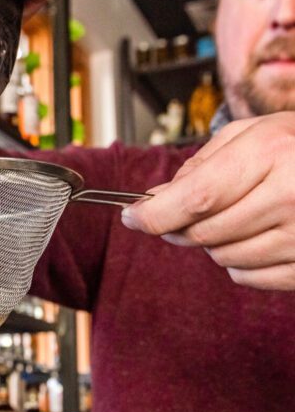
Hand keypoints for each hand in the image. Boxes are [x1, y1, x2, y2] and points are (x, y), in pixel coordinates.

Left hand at [121, 112, 294, 290]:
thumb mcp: (256, 133)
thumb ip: (202, 165)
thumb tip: (156, 200)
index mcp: (273, 153)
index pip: (196, 199)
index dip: (155, 214)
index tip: (132, 217)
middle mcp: (291, 195)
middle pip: (205, 232)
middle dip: (184, 226)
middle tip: (187, 213)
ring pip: (224, 258)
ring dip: (216, 243)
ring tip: (240, 215)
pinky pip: (249, 278)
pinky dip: (241, 263)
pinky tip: (259, 236)